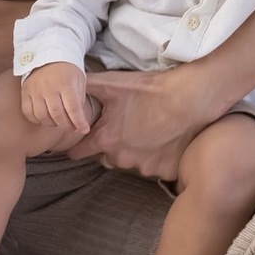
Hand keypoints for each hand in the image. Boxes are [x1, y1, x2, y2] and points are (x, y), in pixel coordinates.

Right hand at [21, 62, 91, 132]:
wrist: (47, 53)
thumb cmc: (67, 69)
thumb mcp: (79, 80)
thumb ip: (79, 99)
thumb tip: (79, 120)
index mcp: (65, 82)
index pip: (73, 108)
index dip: (79, 122)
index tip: (84, 129)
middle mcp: (49, 87)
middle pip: (57, 115)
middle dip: (67, 125)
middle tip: (73, 127)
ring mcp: (35, 90)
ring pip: (42, 116)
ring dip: (52, 124)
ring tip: (59, 121)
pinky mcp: (25, 92)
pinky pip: (28, 112)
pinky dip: (37, 119)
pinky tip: (45, 118)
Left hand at [74, 67, 203, 181]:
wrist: (190, 98)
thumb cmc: (150, 89)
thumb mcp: (112, 83)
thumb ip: (85, 86)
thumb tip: (65, 85)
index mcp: (105, 140)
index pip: (77, 153)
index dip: (76, 146)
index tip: (80, 142)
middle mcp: (122, 158)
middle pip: (107, 159)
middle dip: (111, 147)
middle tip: (125, 128)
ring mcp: (144, 168)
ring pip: (132, 164)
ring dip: (135, 153)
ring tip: (148, 132)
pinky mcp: (165, 172)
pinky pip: (155, 169)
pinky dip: (158, 158)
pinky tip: (164, 141)